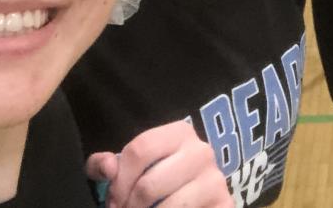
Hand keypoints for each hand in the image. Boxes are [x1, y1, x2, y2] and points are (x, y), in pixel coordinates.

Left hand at [87, 121, 230, 207]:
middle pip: (148, 186)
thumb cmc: (157, 178)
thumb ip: (107, 164)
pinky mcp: (225, 205)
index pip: (139, 151)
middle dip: (129, 206)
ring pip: (168, 207)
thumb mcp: (131, 167)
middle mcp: (201, 152)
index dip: (118, 181)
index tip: (113, 201)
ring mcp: (215, 180)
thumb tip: (107, 168)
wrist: (197, 198)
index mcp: (180, 132)